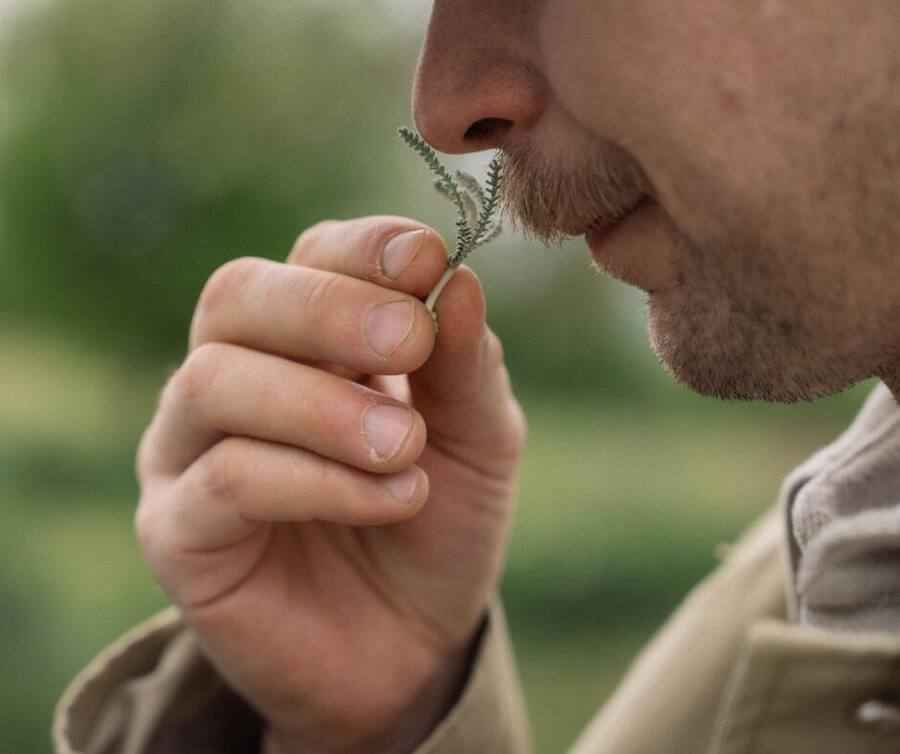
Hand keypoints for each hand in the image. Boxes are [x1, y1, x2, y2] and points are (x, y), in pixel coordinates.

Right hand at [134, 216, 526, 753]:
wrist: (407, 647)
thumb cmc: (436, 525)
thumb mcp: (477, 441)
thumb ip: (464, 365)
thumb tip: (458, 277)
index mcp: (305, 339)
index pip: (309, 256)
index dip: (362, 250)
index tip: (425, 258)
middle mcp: (233, 376)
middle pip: (237, 295)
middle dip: (330, 309)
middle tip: (410, 340)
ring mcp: (191, 449)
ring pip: (218, 379)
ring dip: (326, 406)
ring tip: (406, 448)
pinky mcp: (176, 529)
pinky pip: (226, 478)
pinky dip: (317, 480)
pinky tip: (392, 501)